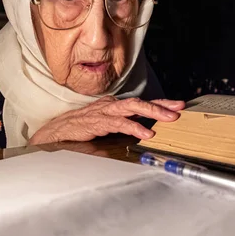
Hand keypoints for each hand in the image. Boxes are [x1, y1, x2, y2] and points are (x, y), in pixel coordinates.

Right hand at [29, 96, 185, 144]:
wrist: (55, 131)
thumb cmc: (80, 128)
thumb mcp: (106, 125)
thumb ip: (122, 125)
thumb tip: (144, 130)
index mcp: (114, 106)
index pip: (141, 102)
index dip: (160, 103)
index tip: (178, 105)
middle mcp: (111, 105)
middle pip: (140, 102)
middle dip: (161, 105)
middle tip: (179, 109)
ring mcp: (104, 112)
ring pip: (132, 108)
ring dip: (152, 113)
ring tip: (168, 119)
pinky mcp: (97, 122)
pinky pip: (119, 123)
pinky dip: (134, 127)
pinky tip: (145, 134)